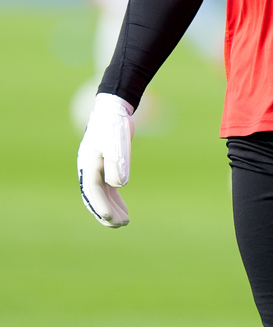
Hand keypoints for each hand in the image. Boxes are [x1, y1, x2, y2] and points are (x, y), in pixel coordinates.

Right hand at [77, 93, 133, 226]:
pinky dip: (114, 198)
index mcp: (88, 165)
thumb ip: (116, 164)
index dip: (102, 207)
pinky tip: (123, 207)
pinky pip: (106, 187)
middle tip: (121, 225)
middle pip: (94, 197)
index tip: (113, 220)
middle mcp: (87, 169)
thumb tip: (118, 185)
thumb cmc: (114, 126)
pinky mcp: (103, 165)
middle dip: (106, 213)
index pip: (93, 192)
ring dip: (111, 208)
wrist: (113, 108)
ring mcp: (94, 167)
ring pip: (100, 194)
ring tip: (124, 221)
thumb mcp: (117, 144)